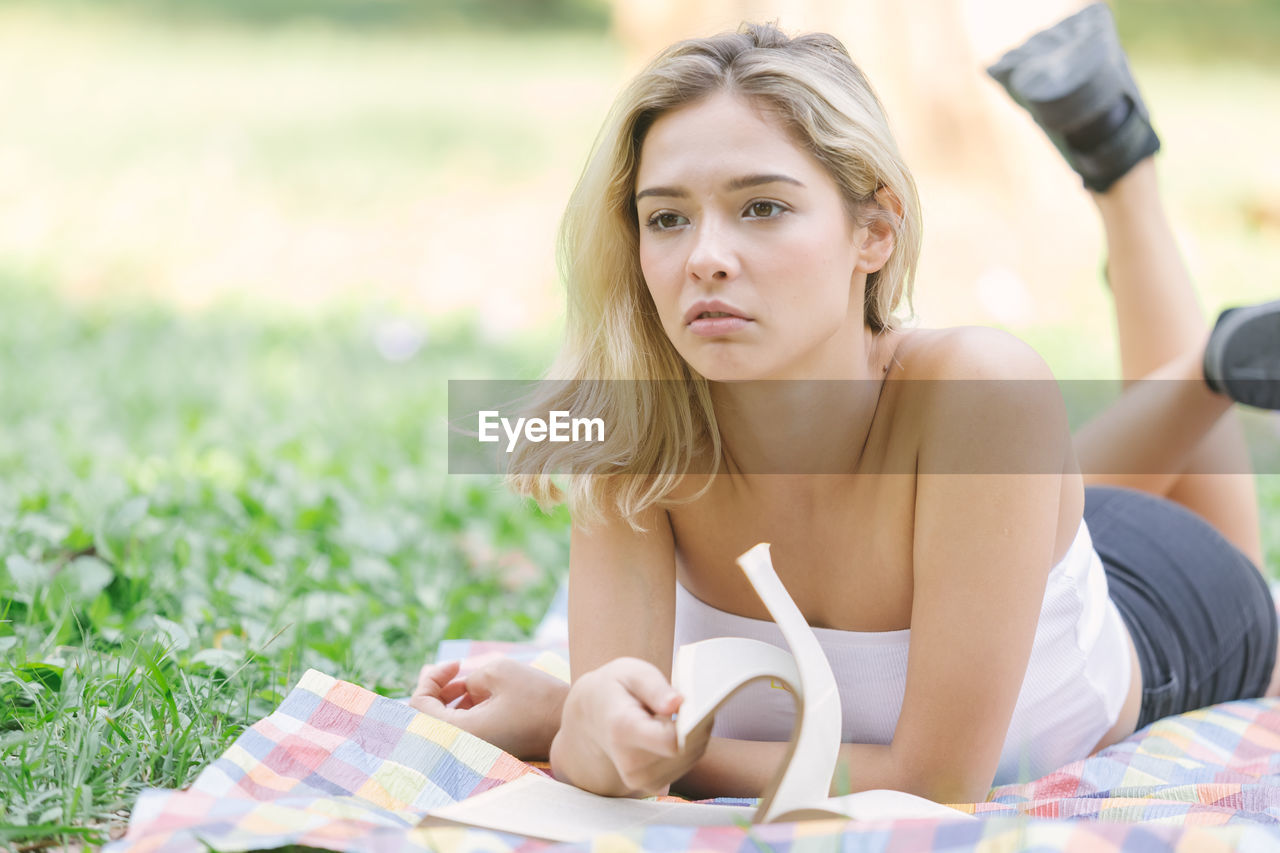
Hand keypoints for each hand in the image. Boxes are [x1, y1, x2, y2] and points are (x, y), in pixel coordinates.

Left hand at [409, 658, 567, 758]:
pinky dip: (462, 713)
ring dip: (449, 702)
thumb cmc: (538, 698)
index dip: (431, 679)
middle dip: (436, 690)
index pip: (419, 707)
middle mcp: (461, 751)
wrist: (571, 725)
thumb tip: (462, 691)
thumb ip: (468, 678)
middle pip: (426, 720)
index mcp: (459, 734)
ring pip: (443, 727)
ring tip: (468, 680)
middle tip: (455, 669)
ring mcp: (473, 756)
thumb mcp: (498, 672)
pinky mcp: (485, 755)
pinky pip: (459, 733)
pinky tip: (479, 696)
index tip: (457, 664)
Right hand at [550, 657, 711, 797]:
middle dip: (696, 725)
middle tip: (689, 703)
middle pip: (685, 751)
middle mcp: (630, 763)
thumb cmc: (616, 689)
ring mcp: (640, 779)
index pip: (671, 740)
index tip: (690, 702)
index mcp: (623, 730)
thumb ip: (654, 687)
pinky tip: (675, 730)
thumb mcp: (631, 673)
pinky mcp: (651, 786)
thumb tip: (678, 703)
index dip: (690, 721)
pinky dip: (689, 748)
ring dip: (695, 736)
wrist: (592, 716)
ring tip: (679, 714)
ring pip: (690, 759)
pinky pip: (686, 766)